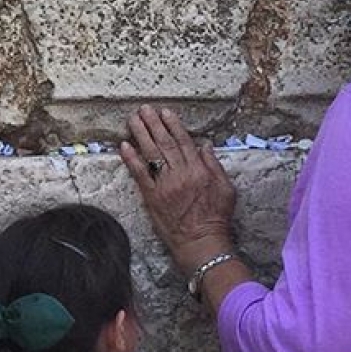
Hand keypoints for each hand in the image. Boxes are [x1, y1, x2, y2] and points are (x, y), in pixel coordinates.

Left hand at [120, 106, 236, 273]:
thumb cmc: (216, 217)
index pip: (183, 142)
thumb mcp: (226, 189)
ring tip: (133, 120)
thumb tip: (204, 145)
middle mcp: (180, 174)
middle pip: (164, 144)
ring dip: (141, 135)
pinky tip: (124, 146)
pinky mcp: (152, 197)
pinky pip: (140, 175)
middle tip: (144, 109)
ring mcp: (164, 185)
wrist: (201, 242)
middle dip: (153, 124)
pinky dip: (131, 159)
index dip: (173, 125)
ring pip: (151, 154)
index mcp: (198, 170)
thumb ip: (214, 165)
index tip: (165, 112)